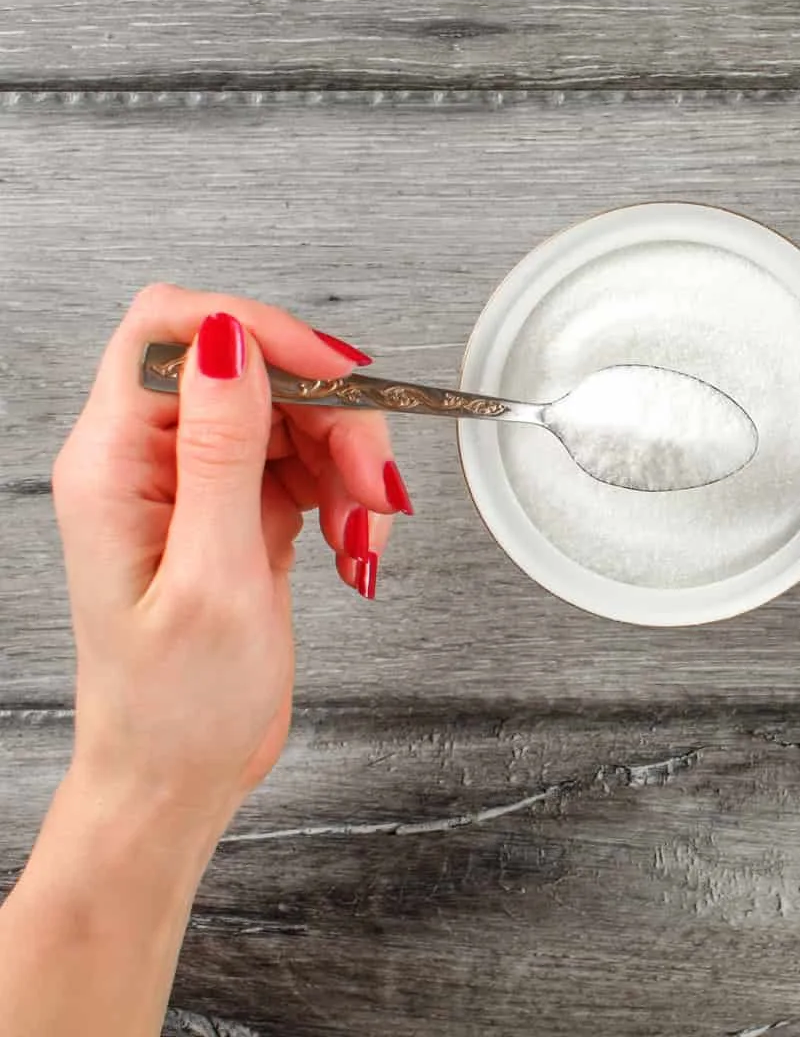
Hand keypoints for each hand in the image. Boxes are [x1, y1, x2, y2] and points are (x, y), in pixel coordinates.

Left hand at [50, 285, 407, 833]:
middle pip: (255, 371)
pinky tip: (355, 545)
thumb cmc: (174, 707)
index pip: (170, 331)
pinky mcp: (237, 509)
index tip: (335, 372)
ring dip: (350, 462)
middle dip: (332, 418)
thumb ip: (221, 451)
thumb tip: (227, 342)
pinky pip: (307, 462)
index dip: (259, 332)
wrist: (176, 780)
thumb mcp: (209, 578)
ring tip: (367, 533)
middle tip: (372, 490)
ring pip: (293, 414)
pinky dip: (347, 495)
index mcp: (114, 464)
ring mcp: (195, 484)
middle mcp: (148, 461)